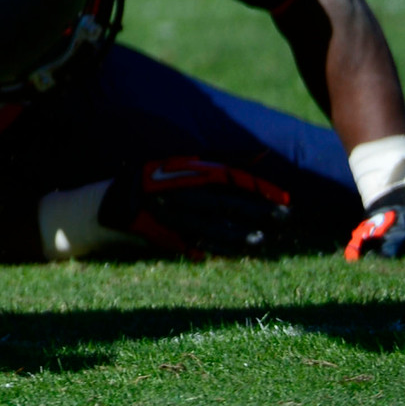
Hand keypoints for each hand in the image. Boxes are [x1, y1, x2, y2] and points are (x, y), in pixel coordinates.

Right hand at [98, 157, 296, 258]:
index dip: (260, 189)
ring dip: (243, 235)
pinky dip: (223, 249)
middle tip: (285, 217)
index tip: (284, 198)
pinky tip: (240, 252)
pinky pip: (203, 245)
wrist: (118, 203)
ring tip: (263, 240)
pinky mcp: (173, 237)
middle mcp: (186, 196)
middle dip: (259, 212)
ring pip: (218, 229)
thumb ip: (222, 159)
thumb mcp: (186, 162)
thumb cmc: (158, 178)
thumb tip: (260, 153)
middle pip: (229, 205)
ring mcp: (179, 219)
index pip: (232, 179)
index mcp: (189, 174)